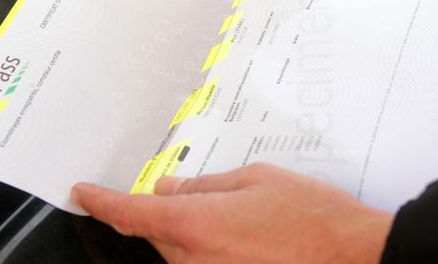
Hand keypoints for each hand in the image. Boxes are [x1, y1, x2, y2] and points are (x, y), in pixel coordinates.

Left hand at [72, 163, 392, 263]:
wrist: (353, 256)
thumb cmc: (310, 216)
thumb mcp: (255, 181)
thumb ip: (204, 187)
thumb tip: (168, 189)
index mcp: (196, 226)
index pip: (131, 214)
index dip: (101, 202)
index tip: (83, 193)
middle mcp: (194, 262)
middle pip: (158, 235)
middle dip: (167, 213)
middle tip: (203, 197)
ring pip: (179, 254)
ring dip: (193, 234)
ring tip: (240, 221)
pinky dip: (208, 251)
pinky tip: (243, 240)